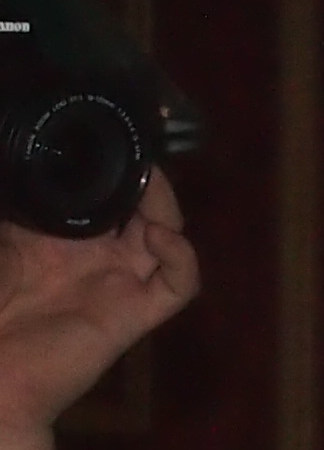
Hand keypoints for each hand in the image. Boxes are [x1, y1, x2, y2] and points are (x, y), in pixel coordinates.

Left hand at [0, 171, 197, 435]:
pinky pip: (179, 285)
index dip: (116, 166)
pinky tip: (156, 237)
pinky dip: (181, 257)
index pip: (103, 192)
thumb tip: (12, 159)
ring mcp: (120, 285)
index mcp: (61, 238)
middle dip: (144, 179)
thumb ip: (14, 203)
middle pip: (142, 209)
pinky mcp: (135, 315)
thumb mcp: (1, 241)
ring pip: (168, 237)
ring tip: (148, 185)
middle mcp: (97, 258)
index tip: (115, 134)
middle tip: (136, 153)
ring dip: (165, 208)